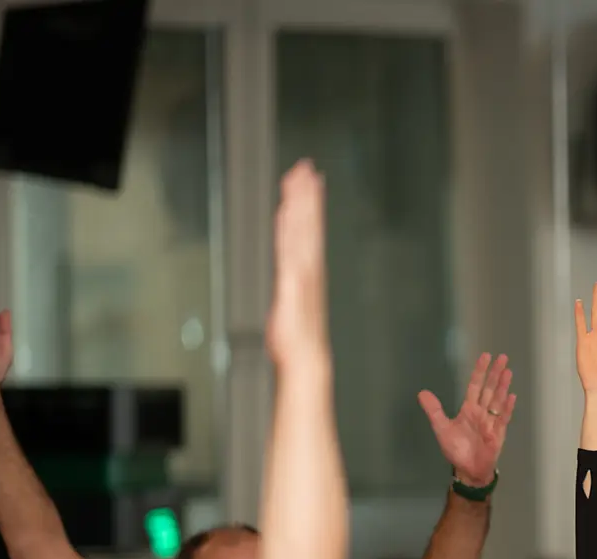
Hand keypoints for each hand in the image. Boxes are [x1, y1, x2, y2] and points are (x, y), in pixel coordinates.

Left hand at [266, 160, 327, 365]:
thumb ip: (292, 287)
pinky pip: (289, 245)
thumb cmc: (298, 337)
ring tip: (298, 176)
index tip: (310, 180)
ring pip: (301, 228)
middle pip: (308, 223)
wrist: (305, 355)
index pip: (311, 229)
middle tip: (305, 166)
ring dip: (300, 201)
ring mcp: (302, 270)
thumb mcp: (293, 308)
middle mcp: (308, 265)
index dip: (311, 204)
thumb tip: (290, 273)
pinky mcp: (292, 279)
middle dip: (306, 194)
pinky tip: (285, 209)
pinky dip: (289, 226)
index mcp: (308, 269)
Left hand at [420, 352, 513, 487]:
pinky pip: (503, 418)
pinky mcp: (498, 434)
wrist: (468, 470)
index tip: (485, 356)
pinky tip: (511, 396)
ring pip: (497, 400)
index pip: (475, 385)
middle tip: (503, 357)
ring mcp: (491, 422)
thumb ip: (434, 410)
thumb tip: (422, 392)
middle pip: (489, 389)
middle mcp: (482, 412)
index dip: (480, 371)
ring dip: (503, 386)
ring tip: (508, 372)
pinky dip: (506, 408)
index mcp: (469, 409)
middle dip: (495, 373)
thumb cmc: (457, 449)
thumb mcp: (441, 428)